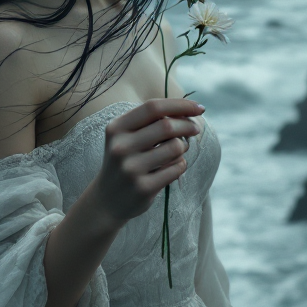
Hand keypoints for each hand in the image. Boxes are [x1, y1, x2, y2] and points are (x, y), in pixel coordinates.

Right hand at [92, 98, 203, 224]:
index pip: (152, 107)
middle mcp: (121, 147)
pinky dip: (181, 164)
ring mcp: (131, 168)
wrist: (107, 201)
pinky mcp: (143, 188)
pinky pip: (177, 168)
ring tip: (178, 151)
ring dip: (183, 146)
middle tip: (195, 129)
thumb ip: (151, 122)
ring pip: (175, 147)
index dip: (179, 105)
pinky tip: (172, 167)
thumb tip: (189, 111)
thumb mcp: (127, 137)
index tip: (199, 107)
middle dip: (187, 125)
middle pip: (166, 126)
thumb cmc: (125, 161)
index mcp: (116, 128)